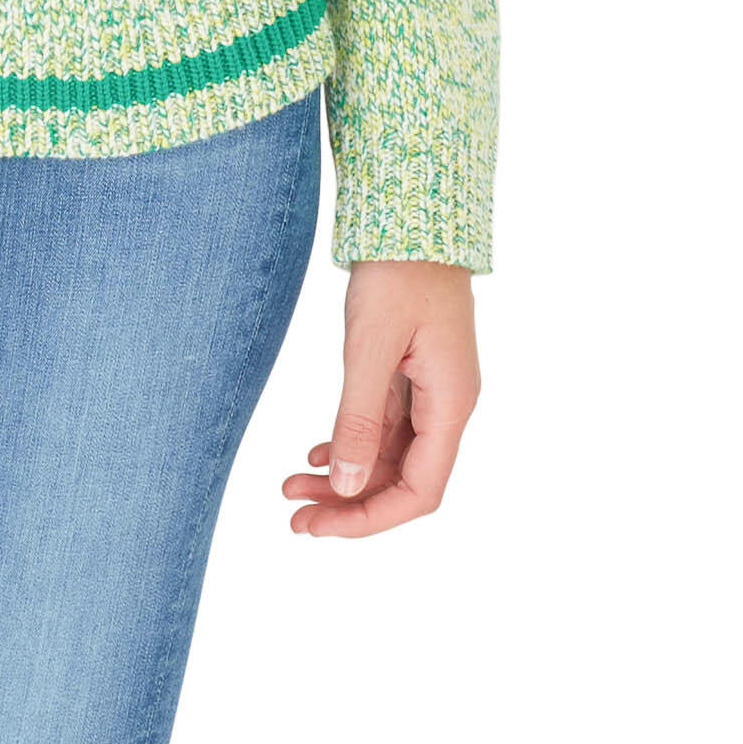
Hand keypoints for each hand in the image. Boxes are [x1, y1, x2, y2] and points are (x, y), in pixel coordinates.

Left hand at [284, 259, 478, 539]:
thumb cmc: (400, 272)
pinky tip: (316, 454)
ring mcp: (430, 391)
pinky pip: (383, 429)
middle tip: (293, 519)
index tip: (320, 527)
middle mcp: (447, 405)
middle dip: (349, 505)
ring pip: (389, 457)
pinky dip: (350, 446)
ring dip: (344, 478)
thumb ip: (360, 419)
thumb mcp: (370, 347)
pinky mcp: (410, 375)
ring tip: (291, 487)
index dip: (370, 518)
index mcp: (451, 404)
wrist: (413, 216)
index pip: (420, 491)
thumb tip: (348, 485)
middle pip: (403, 481)